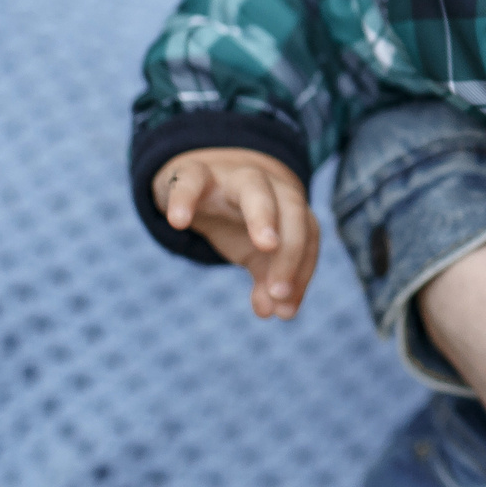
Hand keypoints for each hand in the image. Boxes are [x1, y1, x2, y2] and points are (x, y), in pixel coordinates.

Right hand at [153, 148, 320, 319]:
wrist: (203, 177)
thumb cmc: (239, 219)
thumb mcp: (256, 253)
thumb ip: (267, 282)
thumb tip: (270, 312)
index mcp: (288, 206)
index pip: (308, 234)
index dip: (301, 272)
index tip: (285, 310)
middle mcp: (267, 186)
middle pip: (292, 206)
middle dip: (293, 248)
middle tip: (281, 291)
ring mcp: (231, 177)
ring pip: (254, 186)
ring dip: (264, 216)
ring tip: (266, 246)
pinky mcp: (194, 173)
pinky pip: (192, 180)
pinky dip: (185, 198)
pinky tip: (178, 222)